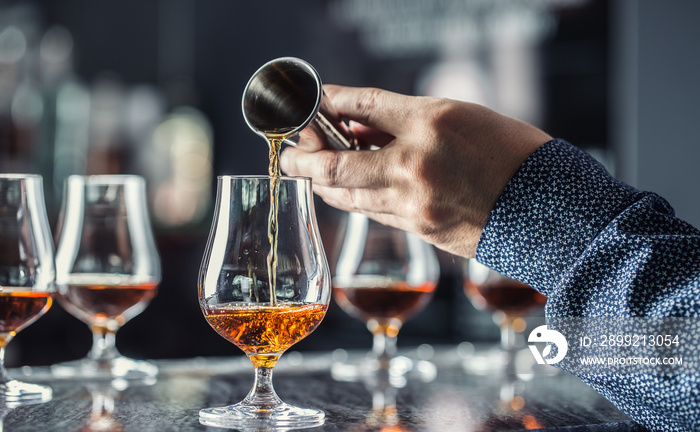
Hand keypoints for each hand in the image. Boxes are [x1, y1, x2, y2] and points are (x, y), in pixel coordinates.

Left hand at [280, 85, 550, 257]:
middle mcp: (416, 163)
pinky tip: (346, 192)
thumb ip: (409, 122)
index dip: (331, 102)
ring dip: (323, 184)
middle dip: (303, 159)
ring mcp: (415, 202)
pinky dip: (353, 200)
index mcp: (432, 122)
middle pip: (337, 163)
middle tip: (287, 155)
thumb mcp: (464, 118)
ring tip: (310, 174)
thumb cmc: (516, 155)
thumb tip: (362, 126)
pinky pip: (373, 213)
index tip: (314, 102)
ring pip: (349, 196)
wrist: (553, 209)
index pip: (365, 105)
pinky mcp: (420, 230)